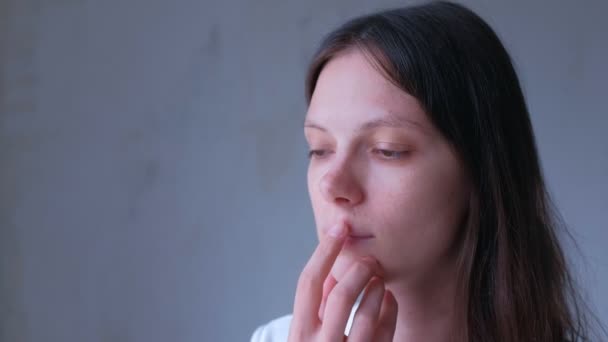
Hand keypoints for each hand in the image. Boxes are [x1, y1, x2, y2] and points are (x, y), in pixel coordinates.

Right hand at [288, 222, 397, 340]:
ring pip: (366, 316)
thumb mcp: (308, 336)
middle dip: (358, 271)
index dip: (325, 251)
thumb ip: (316, 308)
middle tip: (370, 260)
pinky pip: (385, 334)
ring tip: (379, 278)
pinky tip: (390, 298)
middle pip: (341, 296)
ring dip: (376, 289)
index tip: (340, 227)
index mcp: (300, 335)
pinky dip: (390, 311)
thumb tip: (330, 270)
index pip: (309, 283)